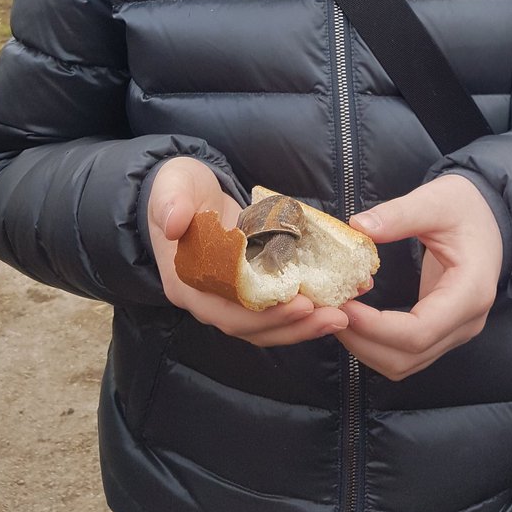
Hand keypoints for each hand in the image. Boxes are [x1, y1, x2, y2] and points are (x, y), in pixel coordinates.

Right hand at [147, 157, 347, 345]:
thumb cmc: (177, 187)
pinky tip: (332, 302)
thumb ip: (171, 201)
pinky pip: (274, 306)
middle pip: (251, 326)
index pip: (225, 310)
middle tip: (335, 316)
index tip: (301, 304)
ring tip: (340, 316)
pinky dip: (302, 309)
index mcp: (186, 281)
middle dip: (292, 325)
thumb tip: (174, 222)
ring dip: (302, 325)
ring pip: (266, 324)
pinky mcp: (249, 287)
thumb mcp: (171, 185)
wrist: (185, 190)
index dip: (263, 313)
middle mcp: (207, 299)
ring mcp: (228, 297)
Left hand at [337, 175, 502, 379]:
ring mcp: (456, 331)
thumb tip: (358, 227)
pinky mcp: (442, 330)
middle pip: (408, 356)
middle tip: (329, 310)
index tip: (343, 306)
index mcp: (470, 292)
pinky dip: (376, 343)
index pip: (420, 331)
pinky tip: (355, 317)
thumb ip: (399, 214)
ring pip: (404, 362)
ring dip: (365, 346)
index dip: (376, 327)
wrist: (490, 216)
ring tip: (337, 314)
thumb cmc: (466, 207)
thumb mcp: (436, 200)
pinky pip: (406, 353)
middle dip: (362, 340)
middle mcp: (467, 321)